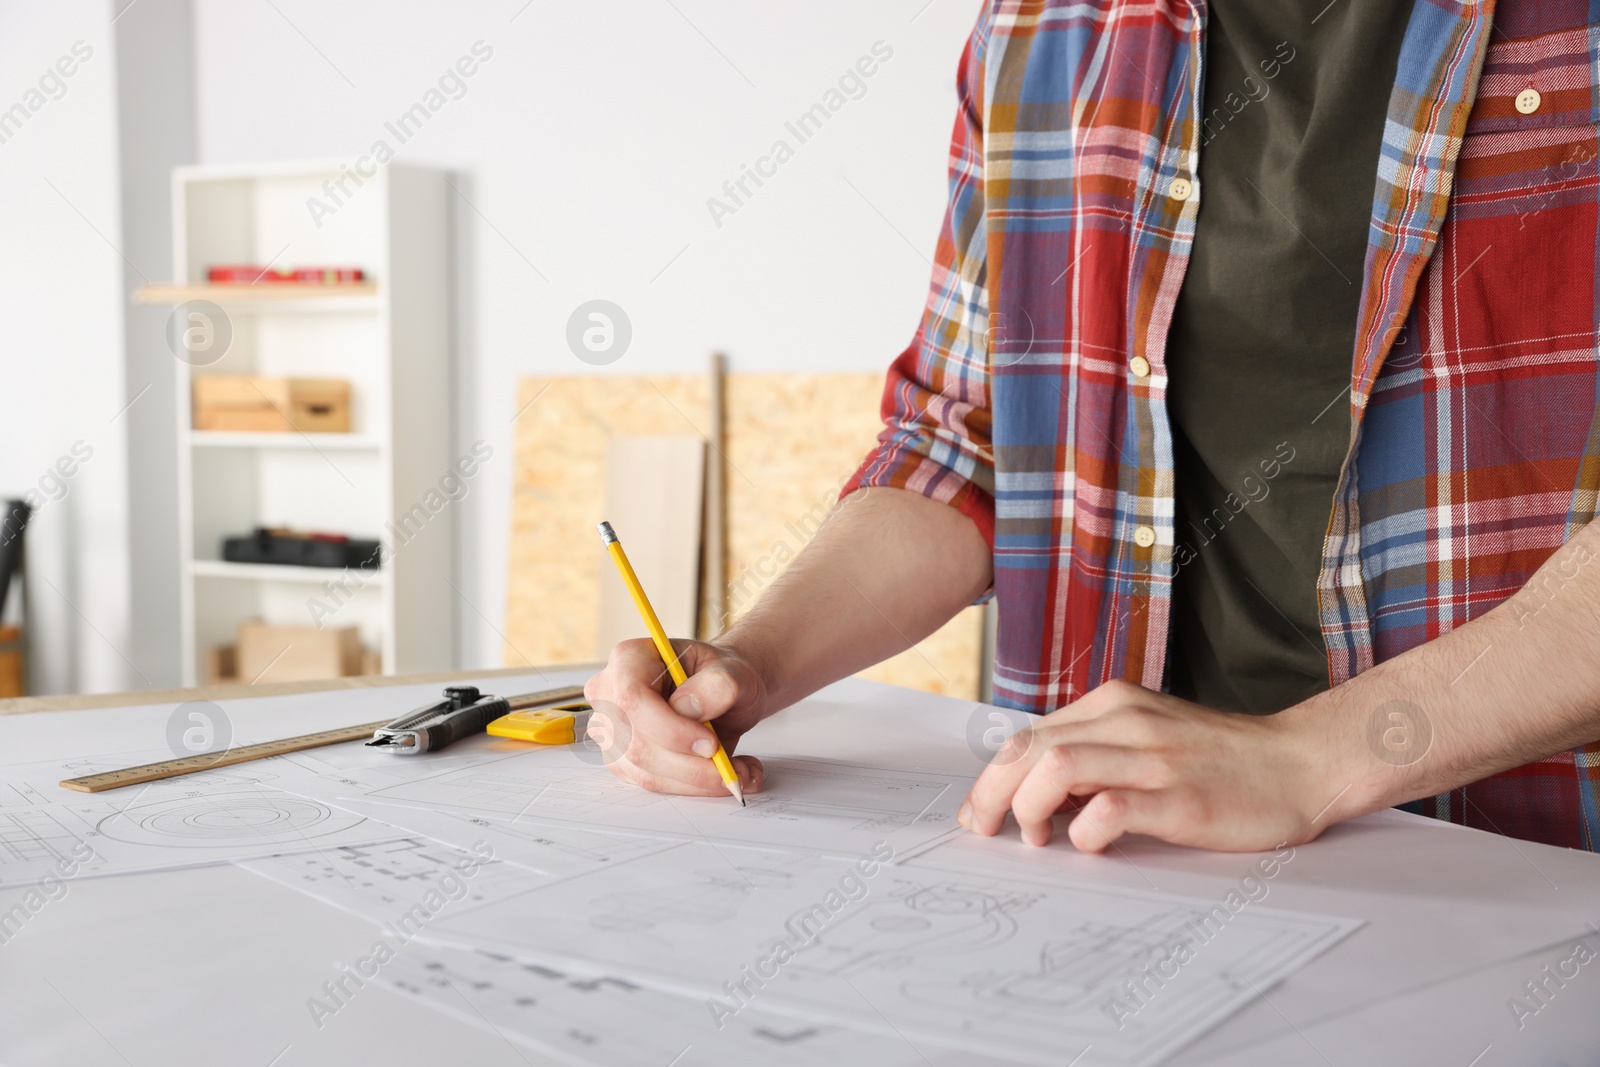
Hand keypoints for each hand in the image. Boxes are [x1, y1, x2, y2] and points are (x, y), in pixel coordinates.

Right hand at [583, 638, 768, 796]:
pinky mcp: (624, 761)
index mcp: (630, 659)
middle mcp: (611, 695)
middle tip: (736, 768)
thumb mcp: (735, 671)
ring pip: (647, 773)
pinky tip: (723, 775)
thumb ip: (718, 684)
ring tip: (739, 772)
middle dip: (692, 766)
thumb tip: (688, 708)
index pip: (633, 700)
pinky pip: (655, 784)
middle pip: (638, 746)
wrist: (723, 696)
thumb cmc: (722, 678)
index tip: (711, 745)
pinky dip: (694, 787)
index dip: (670, 730)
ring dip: (699, 781)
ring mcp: (613, 732)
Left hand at [958, 680, 1341, 852]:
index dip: (991, 777)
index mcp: (1113, 704)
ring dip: (1029, 807)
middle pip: (1029, 748)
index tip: (978, 813)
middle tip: (985, 831)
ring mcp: (1154, 758)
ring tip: (1034, 838)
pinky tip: (1089, 843)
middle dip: (992, 792)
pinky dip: (1085, 830)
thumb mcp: (1146, 738)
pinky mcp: (1181, 796)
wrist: (1300, 763)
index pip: (1028, 735)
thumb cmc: (1220, 760)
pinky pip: (1111, 808)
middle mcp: (1127, 722)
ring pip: (1057, 767)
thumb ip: (1095, 757)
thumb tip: (1033, 798)